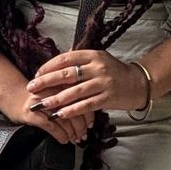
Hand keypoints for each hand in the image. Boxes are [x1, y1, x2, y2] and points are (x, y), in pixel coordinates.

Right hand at [0, 71, 88, 143]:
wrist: (13, 97)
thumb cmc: (38, 98)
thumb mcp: (56, 94)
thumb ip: (71, 99)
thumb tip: (89, 118)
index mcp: (61, 84)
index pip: (81, 100)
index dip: (88, 115)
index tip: (90, 125)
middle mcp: (53, 91)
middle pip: (74, 111)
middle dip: (81, 127)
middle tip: (83, 136)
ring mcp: (42, 103)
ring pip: (64, 120)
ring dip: (72, 133)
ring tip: (74, 140)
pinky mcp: (32, 113)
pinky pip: (51, 127)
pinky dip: (60, 135)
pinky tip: (63, 140)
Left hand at [28, 49, 151, 122]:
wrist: (138, 83)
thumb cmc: (115, 73)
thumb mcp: (98, 60)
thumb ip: (80, 62)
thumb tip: (55, 65)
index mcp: (92, 55)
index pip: (65, 59)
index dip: (49, 67)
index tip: (36, 74)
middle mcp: (97, 67)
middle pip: (67, 74)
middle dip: (46, 82)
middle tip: (32, 88)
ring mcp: (103, 83)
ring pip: (75, 91)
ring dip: (56, 99)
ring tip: (42, 105)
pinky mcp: (108, 98)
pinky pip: (86, 105)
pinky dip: (72, 110)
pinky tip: (60, 114)